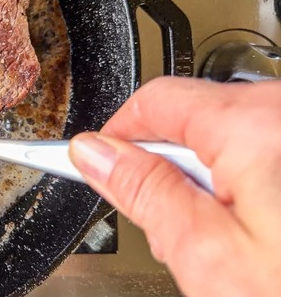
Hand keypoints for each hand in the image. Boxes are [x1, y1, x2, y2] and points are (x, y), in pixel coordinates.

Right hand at [69, 77, 280, 295]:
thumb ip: (145, 194)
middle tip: (168, 225)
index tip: (92, 162)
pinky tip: (256, 226)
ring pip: (227, 135)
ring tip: (222, 240)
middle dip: (167, 168)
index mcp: (253, 126)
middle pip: (191, 118)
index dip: (114, 135)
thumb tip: (93, 153)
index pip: (154, 102)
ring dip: (208, 179)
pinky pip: (263, 147)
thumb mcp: (209, 253)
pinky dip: (247, 181)